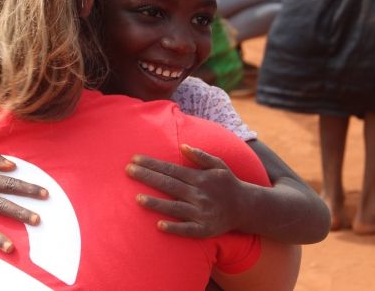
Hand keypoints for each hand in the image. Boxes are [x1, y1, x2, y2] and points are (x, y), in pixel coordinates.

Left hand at [125, 144, 247, 237]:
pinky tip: (159, 225)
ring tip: (137, 198)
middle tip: (128, 170)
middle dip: (147, 177)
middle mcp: (199, 194)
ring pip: (175, 207)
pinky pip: (187, 229)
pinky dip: (174, 227)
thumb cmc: (227, 183)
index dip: (152, 164)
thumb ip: (200, 156)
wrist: (246, 207)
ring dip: (156, 203)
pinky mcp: (204, 229)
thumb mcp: (218, 165)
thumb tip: (182, 146)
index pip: (171, 169)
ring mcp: (201, 213)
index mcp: (200, 178)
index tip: (135, 159)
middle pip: (169, 185)